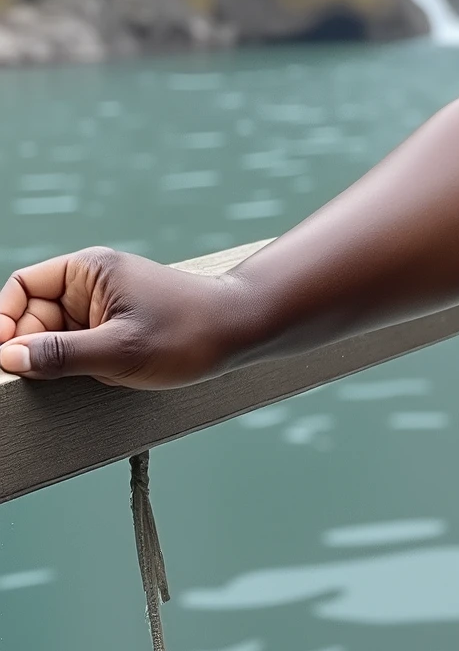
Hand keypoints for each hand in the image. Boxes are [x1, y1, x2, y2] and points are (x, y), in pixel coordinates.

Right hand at [0, 250, 254, 389]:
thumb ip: (60, 354)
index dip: (3, 319)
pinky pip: (81, 348)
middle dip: (31, 347)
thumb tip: (9, 357)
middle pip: (33, 315)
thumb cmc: (188, 333)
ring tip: (81, 377)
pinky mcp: (116, 330)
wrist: (243, 332)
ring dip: (58, 361)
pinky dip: (81, 367)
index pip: (23, 287)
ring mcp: (103, 309)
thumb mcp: (119, 350)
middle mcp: (90, 285)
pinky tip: (100, 379)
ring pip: (55, 337)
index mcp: (87, 271)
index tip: (2, 355)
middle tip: (36, 380)